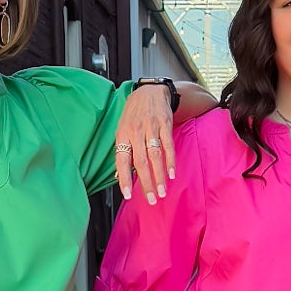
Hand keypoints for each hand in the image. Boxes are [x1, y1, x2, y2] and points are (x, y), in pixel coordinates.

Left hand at [114, 86, 175, 203]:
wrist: (150, 91)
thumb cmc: (134, 114)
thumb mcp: (122, 129)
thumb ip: (123, 151)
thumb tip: (120, 175)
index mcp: (122, 134)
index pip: (122, 160)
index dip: (124, 179)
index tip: (128, 195)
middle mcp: (136, 131)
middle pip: (140, 162)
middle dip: (146, 183)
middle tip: (151, 199)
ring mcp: (151, 127)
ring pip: (155, 156)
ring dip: (159, 176)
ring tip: (161, 191)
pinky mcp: (165, 124)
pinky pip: (168, 146)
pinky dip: (170, 161)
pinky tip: (171, 174)